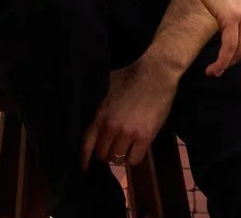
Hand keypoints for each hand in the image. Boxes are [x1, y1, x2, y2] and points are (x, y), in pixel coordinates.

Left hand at [81, 54, 177, 169]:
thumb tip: (98, 118)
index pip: (87, 144)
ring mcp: (128, 133)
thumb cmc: (132, 75)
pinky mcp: (144, 137)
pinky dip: (134, 157)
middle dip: (107, 153)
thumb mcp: (109, 88)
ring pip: (118, 159)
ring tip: (127, 148)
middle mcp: (111, 127)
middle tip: (114, 148)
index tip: (84, 169)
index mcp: (101, 114)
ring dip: (121, 156)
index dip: (84, 159)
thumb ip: (102, 106)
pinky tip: (137, 148)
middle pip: (103, 154)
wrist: (156, 73)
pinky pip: (135, 159)